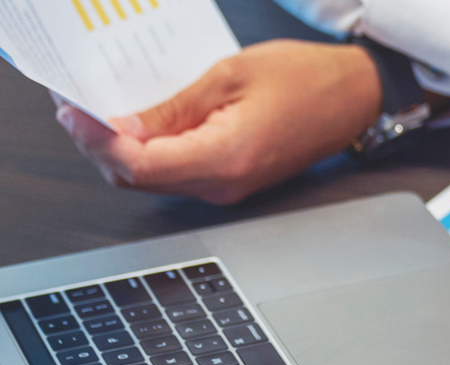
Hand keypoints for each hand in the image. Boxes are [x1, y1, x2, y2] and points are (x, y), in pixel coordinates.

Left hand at [55, 40, 379, 203]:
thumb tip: (123, 125)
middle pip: (138, 179)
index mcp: (227, 158)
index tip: (76, 111)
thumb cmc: (308, 80)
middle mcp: (226, 184)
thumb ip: (173, 106)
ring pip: (153, 179)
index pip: (139, 164)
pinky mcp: (232, 180)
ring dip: (121, 149)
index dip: (98, 140)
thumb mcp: (229, 75)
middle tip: (79, 107)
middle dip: (100, 145)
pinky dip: (148, 152)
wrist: (356, 96)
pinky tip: (140, 124)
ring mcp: (230, 187)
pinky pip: (176, 174)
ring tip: (103, 111)